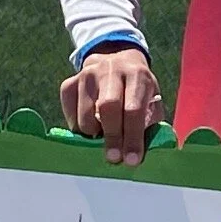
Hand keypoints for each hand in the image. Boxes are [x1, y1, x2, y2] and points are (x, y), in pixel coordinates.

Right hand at [59, 45, 164, 165]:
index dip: (133, 137)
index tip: (132, 160)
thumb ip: (152, 126)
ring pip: (85, 115)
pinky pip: (71, 115)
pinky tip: (92, 126)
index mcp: (137, 75)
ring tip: (104, 137)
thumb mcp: (152, 102)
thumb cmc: (138, 92)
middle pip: (107, 107)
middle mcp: (110, 70)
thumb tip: (152, 153)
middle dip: (112, 137)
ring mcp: (86, 75)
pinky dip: (80, 129)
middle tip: (114, 158)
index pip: (133, 109)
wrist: (115, 61)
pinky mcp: (68, 84)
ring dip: (94, 135)